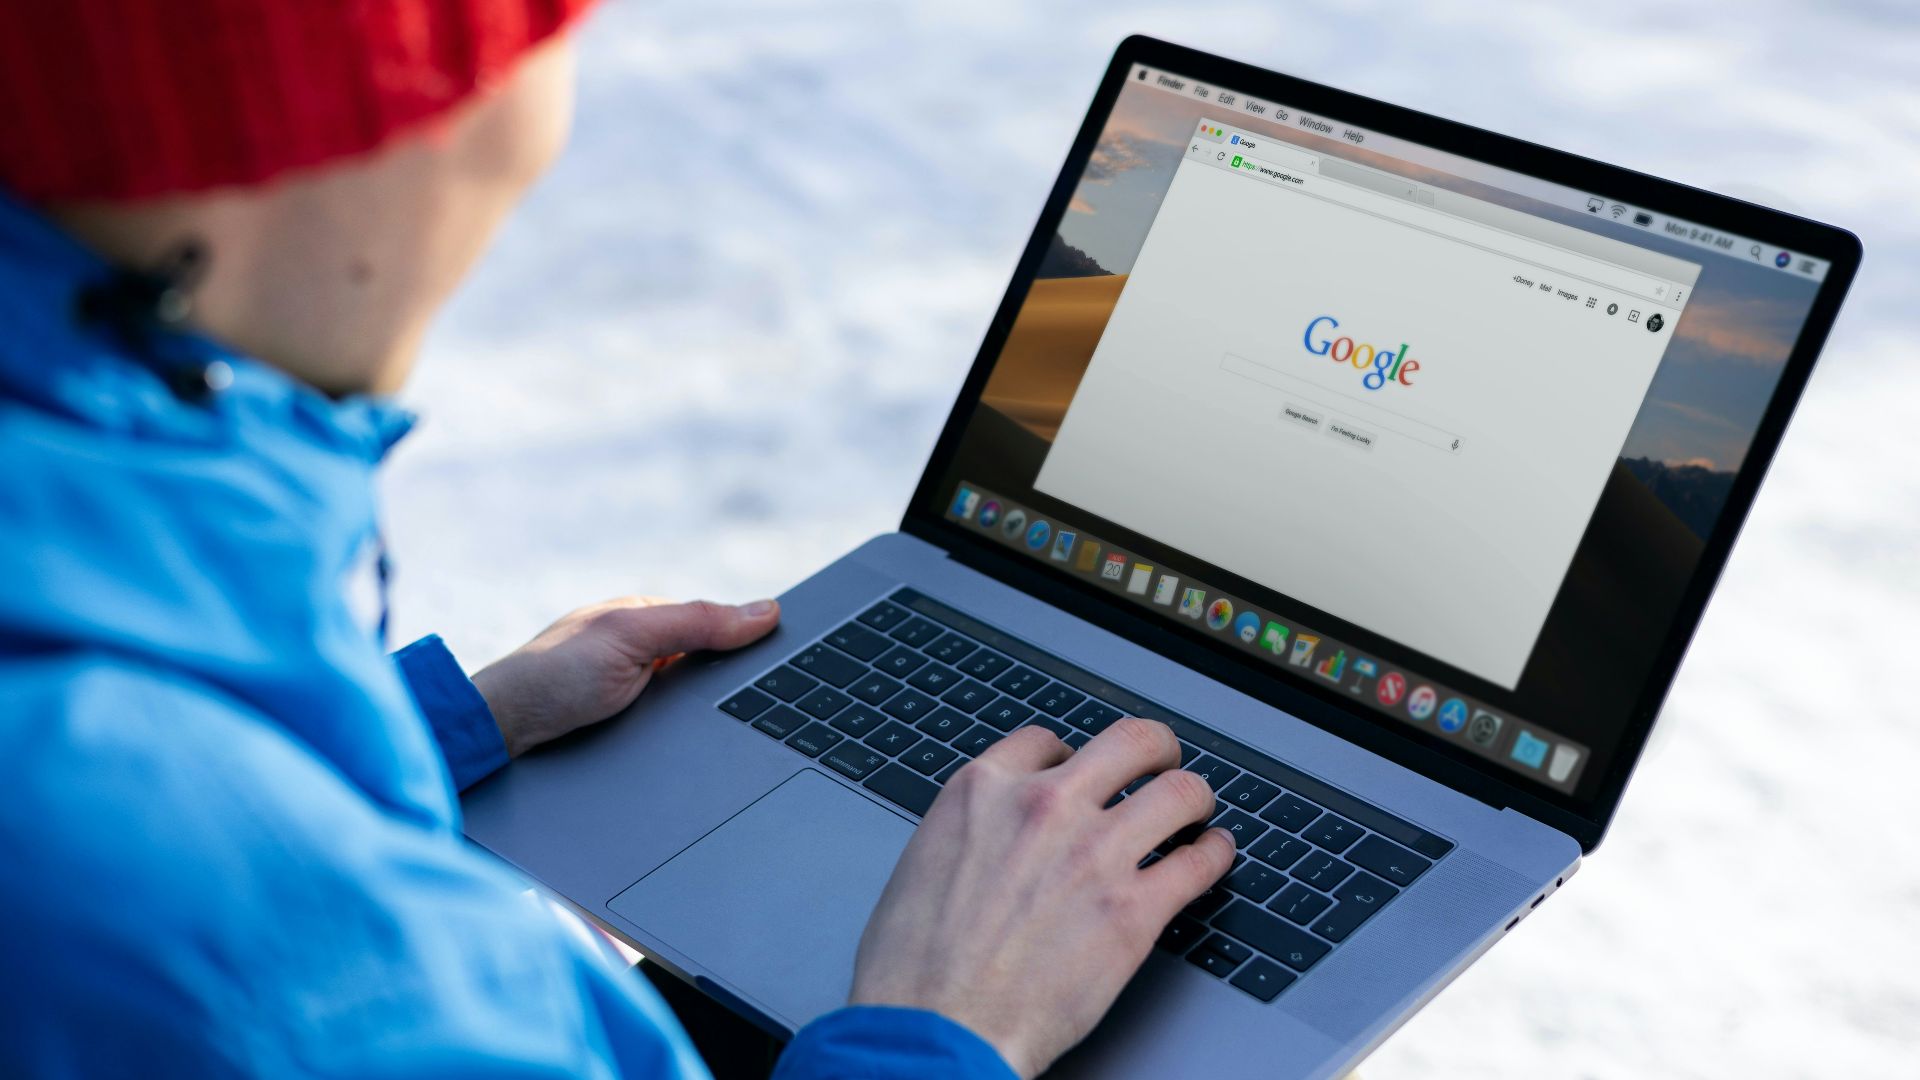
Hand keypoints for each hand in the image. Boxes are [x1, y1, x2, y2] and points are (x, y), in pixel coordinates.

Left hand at [472, 596, 778, 755]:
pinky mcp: (626, 729)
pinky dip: (690, 737)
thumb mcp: (632, 637)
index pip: (715, 625)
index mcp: (644, 618)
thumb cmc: (552, 676)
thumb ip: (696, 622)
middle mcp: (640, 651)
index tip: (788, 659)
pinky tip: (699, 748)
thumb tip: (765, 610)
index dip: (749, 642)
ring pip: (696, 704)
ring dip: (710, 717)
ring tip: (730, 731)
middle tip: (760, 706)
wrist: (500, 736)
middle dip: (731, 685)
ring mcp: (632, 691)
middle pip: (709, 667)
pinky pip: (676, 731)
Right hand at [849, 718, 1234, 1077]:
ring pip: (1178, 792)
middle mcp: (1044, 807)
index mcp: (983, 792)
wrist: (934, 1029)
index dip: (1071, 757)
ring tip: (1196, 810)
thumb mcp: (924, 863)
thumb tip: (996, 839)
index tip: (1082, 773)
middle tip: (1163, 763)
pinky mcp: (1133, 910)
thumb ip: (973, 834)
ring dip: (1193, 798)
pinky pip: (1199, 861)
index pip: (1047, 743)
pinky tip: (1213, 855)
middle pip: (1129, 742)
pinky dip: (1214, 853)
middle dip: (1154, 750)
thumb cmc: (913, 969)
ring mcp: (1094, 854)